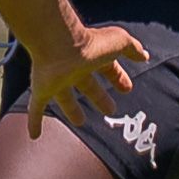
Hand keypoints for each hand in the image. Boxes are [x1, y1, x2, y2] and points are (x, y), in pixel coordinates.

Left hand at [27, 25, 149, 138]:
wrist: (59, 44)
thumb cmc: (90, 43)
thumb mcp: (119, 43)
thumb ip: (132, 49)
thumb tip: (145, 56)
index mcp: (92, 56)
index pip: (108, 68)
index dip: (118, 78)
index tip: (127, 89)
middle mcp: (75, 68)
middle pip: (88, 85)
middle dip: (99, 97)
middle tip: (110, 111)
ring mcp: (57, 79)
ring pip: (64, 98)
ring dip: (72, 110)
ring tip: (80, 123)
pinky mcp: (42, 89)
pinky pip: (37, 107)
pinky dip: (34, 122)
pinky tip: (34, 136)